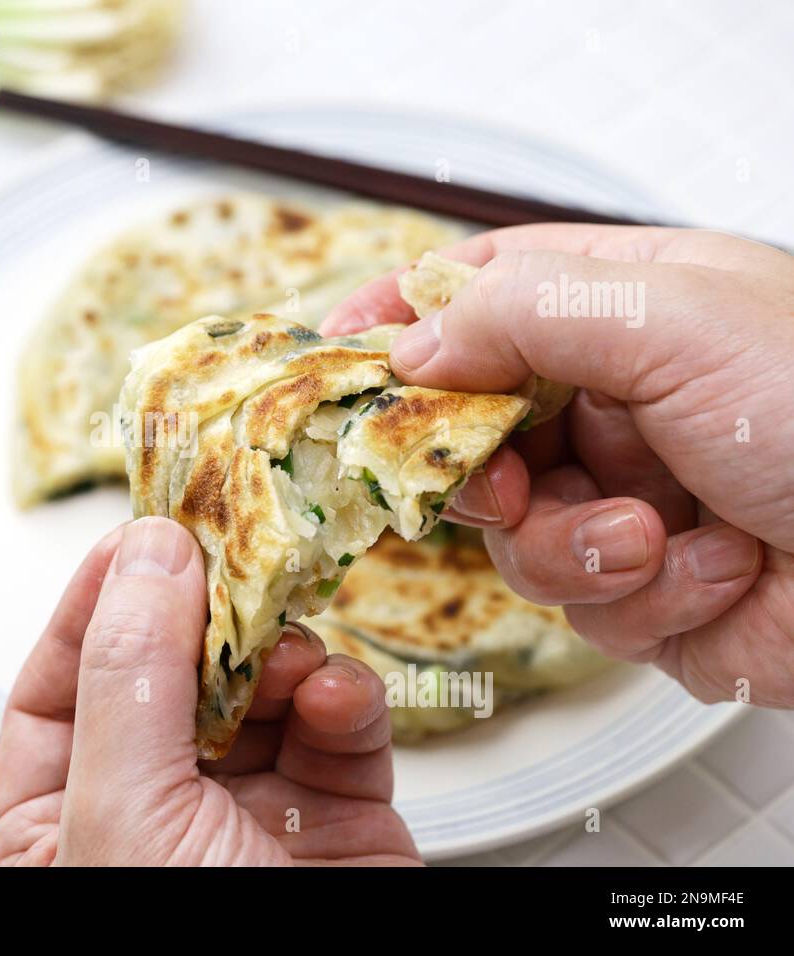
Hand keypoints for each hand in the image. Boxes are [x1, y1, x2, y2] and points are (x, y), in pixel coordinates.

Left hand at [0, 517, 419, 865]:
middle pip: (170, 663)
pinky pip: (338, 721)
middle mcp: (153, 802)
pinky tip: (335, 699)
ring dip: (278, 651)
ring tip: (285, 650)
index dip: (96, 598)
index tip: (138, 533)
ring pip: (259, 679)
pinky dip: (343, 695)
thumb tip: (146, 558)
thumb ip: (129, 679)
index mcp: (62, 815)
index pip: (63, 678)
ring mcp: (248, 805)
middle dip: (204, 612)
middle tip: (232, 553)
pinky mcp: (337, 813)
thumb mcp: (124, 820)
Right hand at [323, 224, 793, 706]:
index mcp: (628, 305)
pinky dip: (633, 589)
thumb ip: (522, 311)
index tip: (336, 352)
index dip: (402, 318)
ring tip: (646, 533)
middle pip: (469, 421)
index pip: (481, 294)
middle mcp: (618, 399)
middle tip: (481, 477)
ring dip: (569, 539)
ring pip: (510, 526)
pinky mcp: (643, 585)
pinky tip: (705, 568)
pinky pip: (575, 594)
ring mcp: (625, 492)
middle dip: (468, 460)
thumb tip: (410, 344)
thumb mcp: (674, 318)